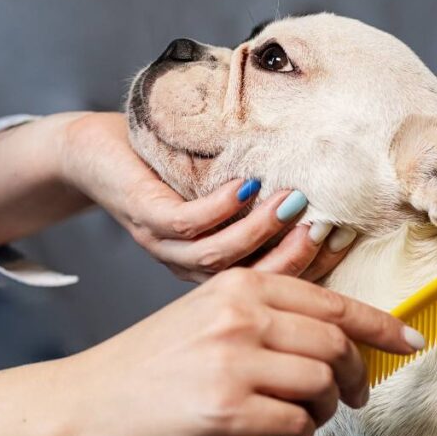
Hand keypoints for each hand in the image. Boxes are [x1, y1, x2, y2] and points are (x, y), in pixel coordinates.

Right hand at [0, 268, 421, 435]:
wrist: (89, 403)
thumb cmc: (149, 365)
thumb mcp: (205, 316)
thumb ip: (265, 315)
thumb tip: (337, 337)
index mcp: (237, 285)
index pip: (332, 303)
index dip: (381, 325)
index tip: (409, 341)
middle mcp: (238, 316)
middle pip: (336, 344)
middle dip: (359, 375)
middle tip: (354, 396)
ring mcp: (232, 363)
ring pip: (323, 385)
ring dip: (326, 409)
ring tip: (306, 416)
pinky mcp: (225, 411)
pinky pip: (296, 424)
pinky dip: (300, 433)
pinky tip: (280, 431)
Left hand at [58, 112, 356, 281]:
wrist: (91, 152)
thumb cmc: (160, 166)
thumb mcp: (216, 182)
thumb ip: (257, 191)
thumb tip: (321, 176)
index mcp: (212, 264)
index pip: (270, 281)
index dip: (311, 266)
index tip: (345, 239)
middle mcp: (190, 263)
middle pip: (250, 283)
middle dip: (294, 260)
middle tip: (327, 228)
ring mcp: (163, 243)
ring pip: (217, 258)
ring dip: (259, 233)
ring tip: (291, 200)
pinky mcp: (143, 214)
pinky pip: (184, 224)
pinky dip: (217, 209)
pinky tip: (243, 186)